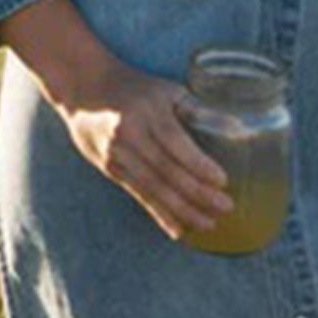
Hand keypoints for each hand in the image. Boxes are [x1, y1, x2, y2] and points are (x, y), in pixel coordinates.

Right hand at [53, 59, 235, 241]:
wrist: (84, 88)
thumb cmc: (133, 87)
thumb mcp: (164, 89)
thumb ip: (194, 109)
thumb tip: (234, 128)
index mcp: (147, 113)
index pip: (175, 143)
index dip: (199, 165)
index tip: (223, 181)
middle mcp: (130, 135)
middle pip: (166, 170)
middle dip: (198, 193)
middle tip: (225, 207)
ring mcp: (118, 155)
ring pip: (154, 188)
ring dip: (182, 210)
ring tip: (208, 224)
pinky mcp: (111, 169)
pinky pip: (139, 195)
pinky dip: (160, 214)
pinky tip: (178, 229)